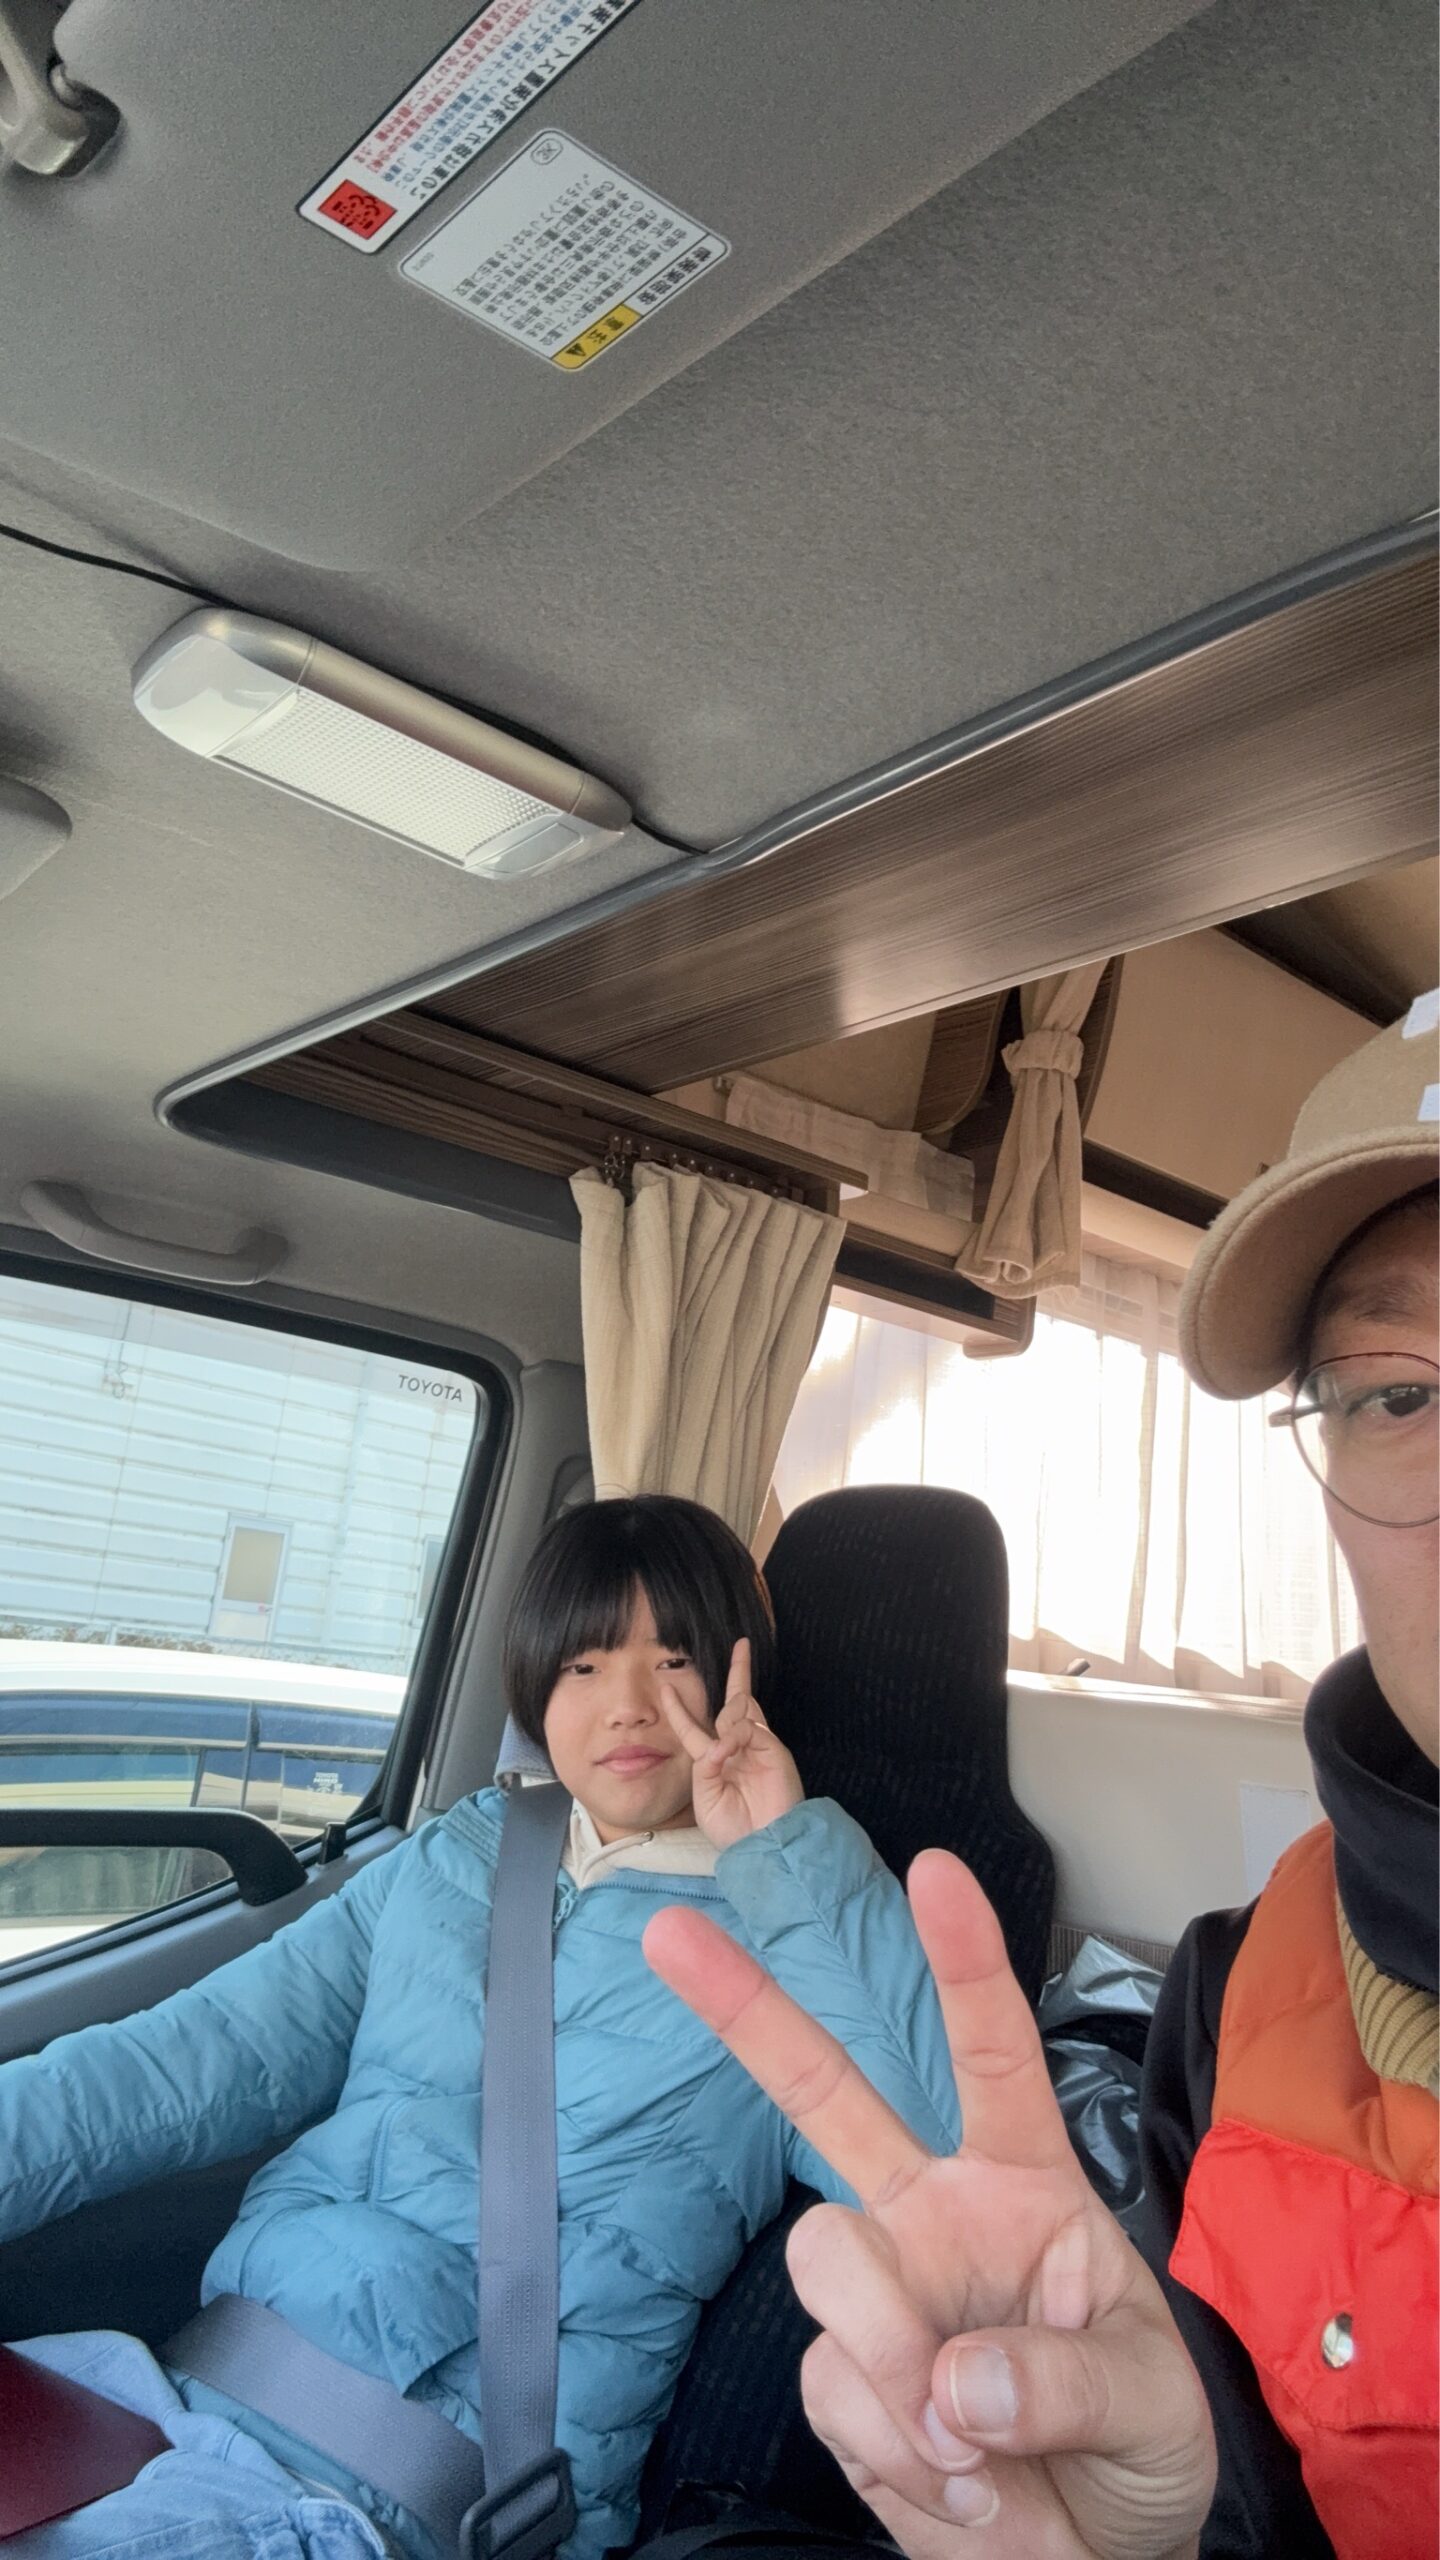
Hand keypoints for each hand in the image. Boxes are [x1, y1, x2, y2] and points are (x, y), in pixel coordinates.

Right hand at [645, 1851, 1213, 2558]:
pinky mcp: (841, 2384)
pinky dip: (901, 2453)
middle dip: (746, 2009)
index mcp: (1025, 2182)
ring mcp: (879, 2295)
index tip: (935, 1873)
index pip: (994, 2055)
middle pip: (826, 2096)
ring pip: (829, 2261)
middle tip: (667, 1929)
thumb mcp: (1152, 2403)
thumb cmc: (1139, 2441)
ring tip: (976, 2449)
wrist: (1097, 2554)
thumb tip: (951, 2380)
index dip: (965, 1963)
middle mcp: (935, 2214)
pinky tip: (957, 2482)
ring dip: (898, 2361)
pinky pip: (835, 2388)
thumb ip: (1064, 2379)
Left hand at [658, 1638, 803, 1851]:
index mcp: (715, 1760)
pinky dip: (734, 1736)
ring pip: (739, 1709)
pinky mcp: (774, 1749)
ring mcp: (758, 1746)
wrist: (763, 1845)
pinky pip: (749, 1727)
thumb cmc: (733, 1829)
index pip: (695, 1727)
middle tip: (742, 1645)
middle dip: (739, 1671)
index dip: (679, 1708)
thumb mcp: (705, 1798)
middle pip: (735, 1700)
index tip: (666, 1687)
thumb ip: (705, 1766)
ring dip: (724, 1724)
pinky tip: (729, 1752)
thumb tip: (718, 1741)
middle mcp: (738, 1747)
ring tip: (723, 1755)